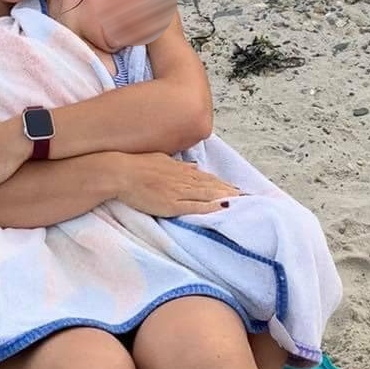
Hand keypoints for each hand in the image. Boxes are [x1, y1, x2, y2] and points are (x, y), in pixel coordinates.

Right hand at [111, 153, 237, 217]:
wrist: (120, 172)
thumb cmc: (136, 165)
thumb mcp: (161, 160)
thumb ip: (178, 165)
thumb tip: (192, 166)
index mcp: (181, 169)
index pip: (207, 178)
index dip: (223, 184)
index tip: (237, 189)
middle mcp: (183, 179)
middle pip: (213, 186)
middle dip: (230, 191)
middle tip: (249, 197)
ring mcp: (178, 191)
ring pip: (208, 195)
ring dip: (225, 198)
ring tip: (242, 203)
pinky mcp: (171, 203)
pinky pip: (195, 206)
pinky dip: (210, 207)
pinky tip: (222, 209)